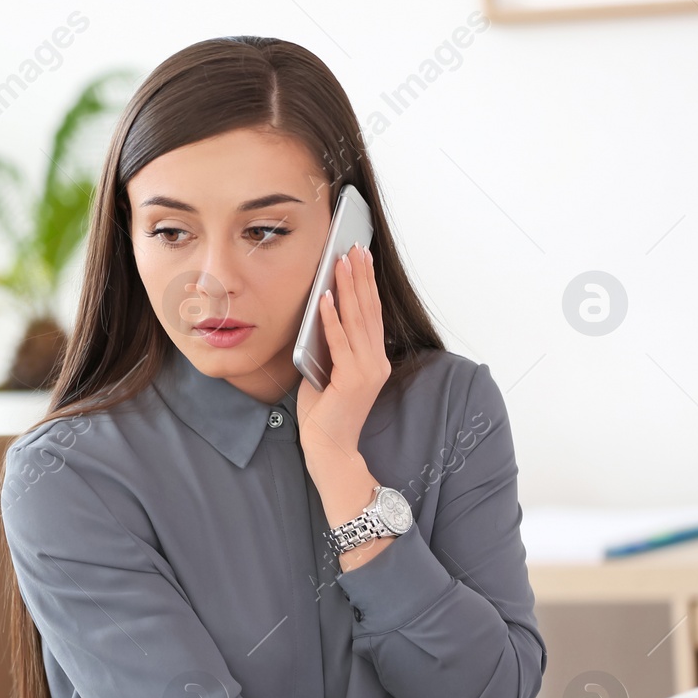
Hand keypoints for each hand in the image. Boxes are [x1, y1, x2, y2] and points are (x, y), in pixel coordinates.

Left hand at [296, 244, 388, 470]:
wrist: (330, 449)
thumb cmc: (325, 415)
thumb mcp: (329, 374)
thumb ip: (332, 349)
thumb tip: (321, 319)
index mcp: (375, 360)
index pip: (371, 314)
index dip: (366, 285)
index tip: (361, 258)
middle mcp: (377, 362)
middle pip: (369, 310)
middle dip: (361, 276)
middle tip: (354, 248)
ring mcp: (368, 370)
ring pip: (357, 320)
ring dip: (348, 289)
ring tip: (342, 262)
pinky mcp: (352, 380)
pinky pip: (340, 342)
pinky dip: (331, 319)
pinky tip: (325, 298)